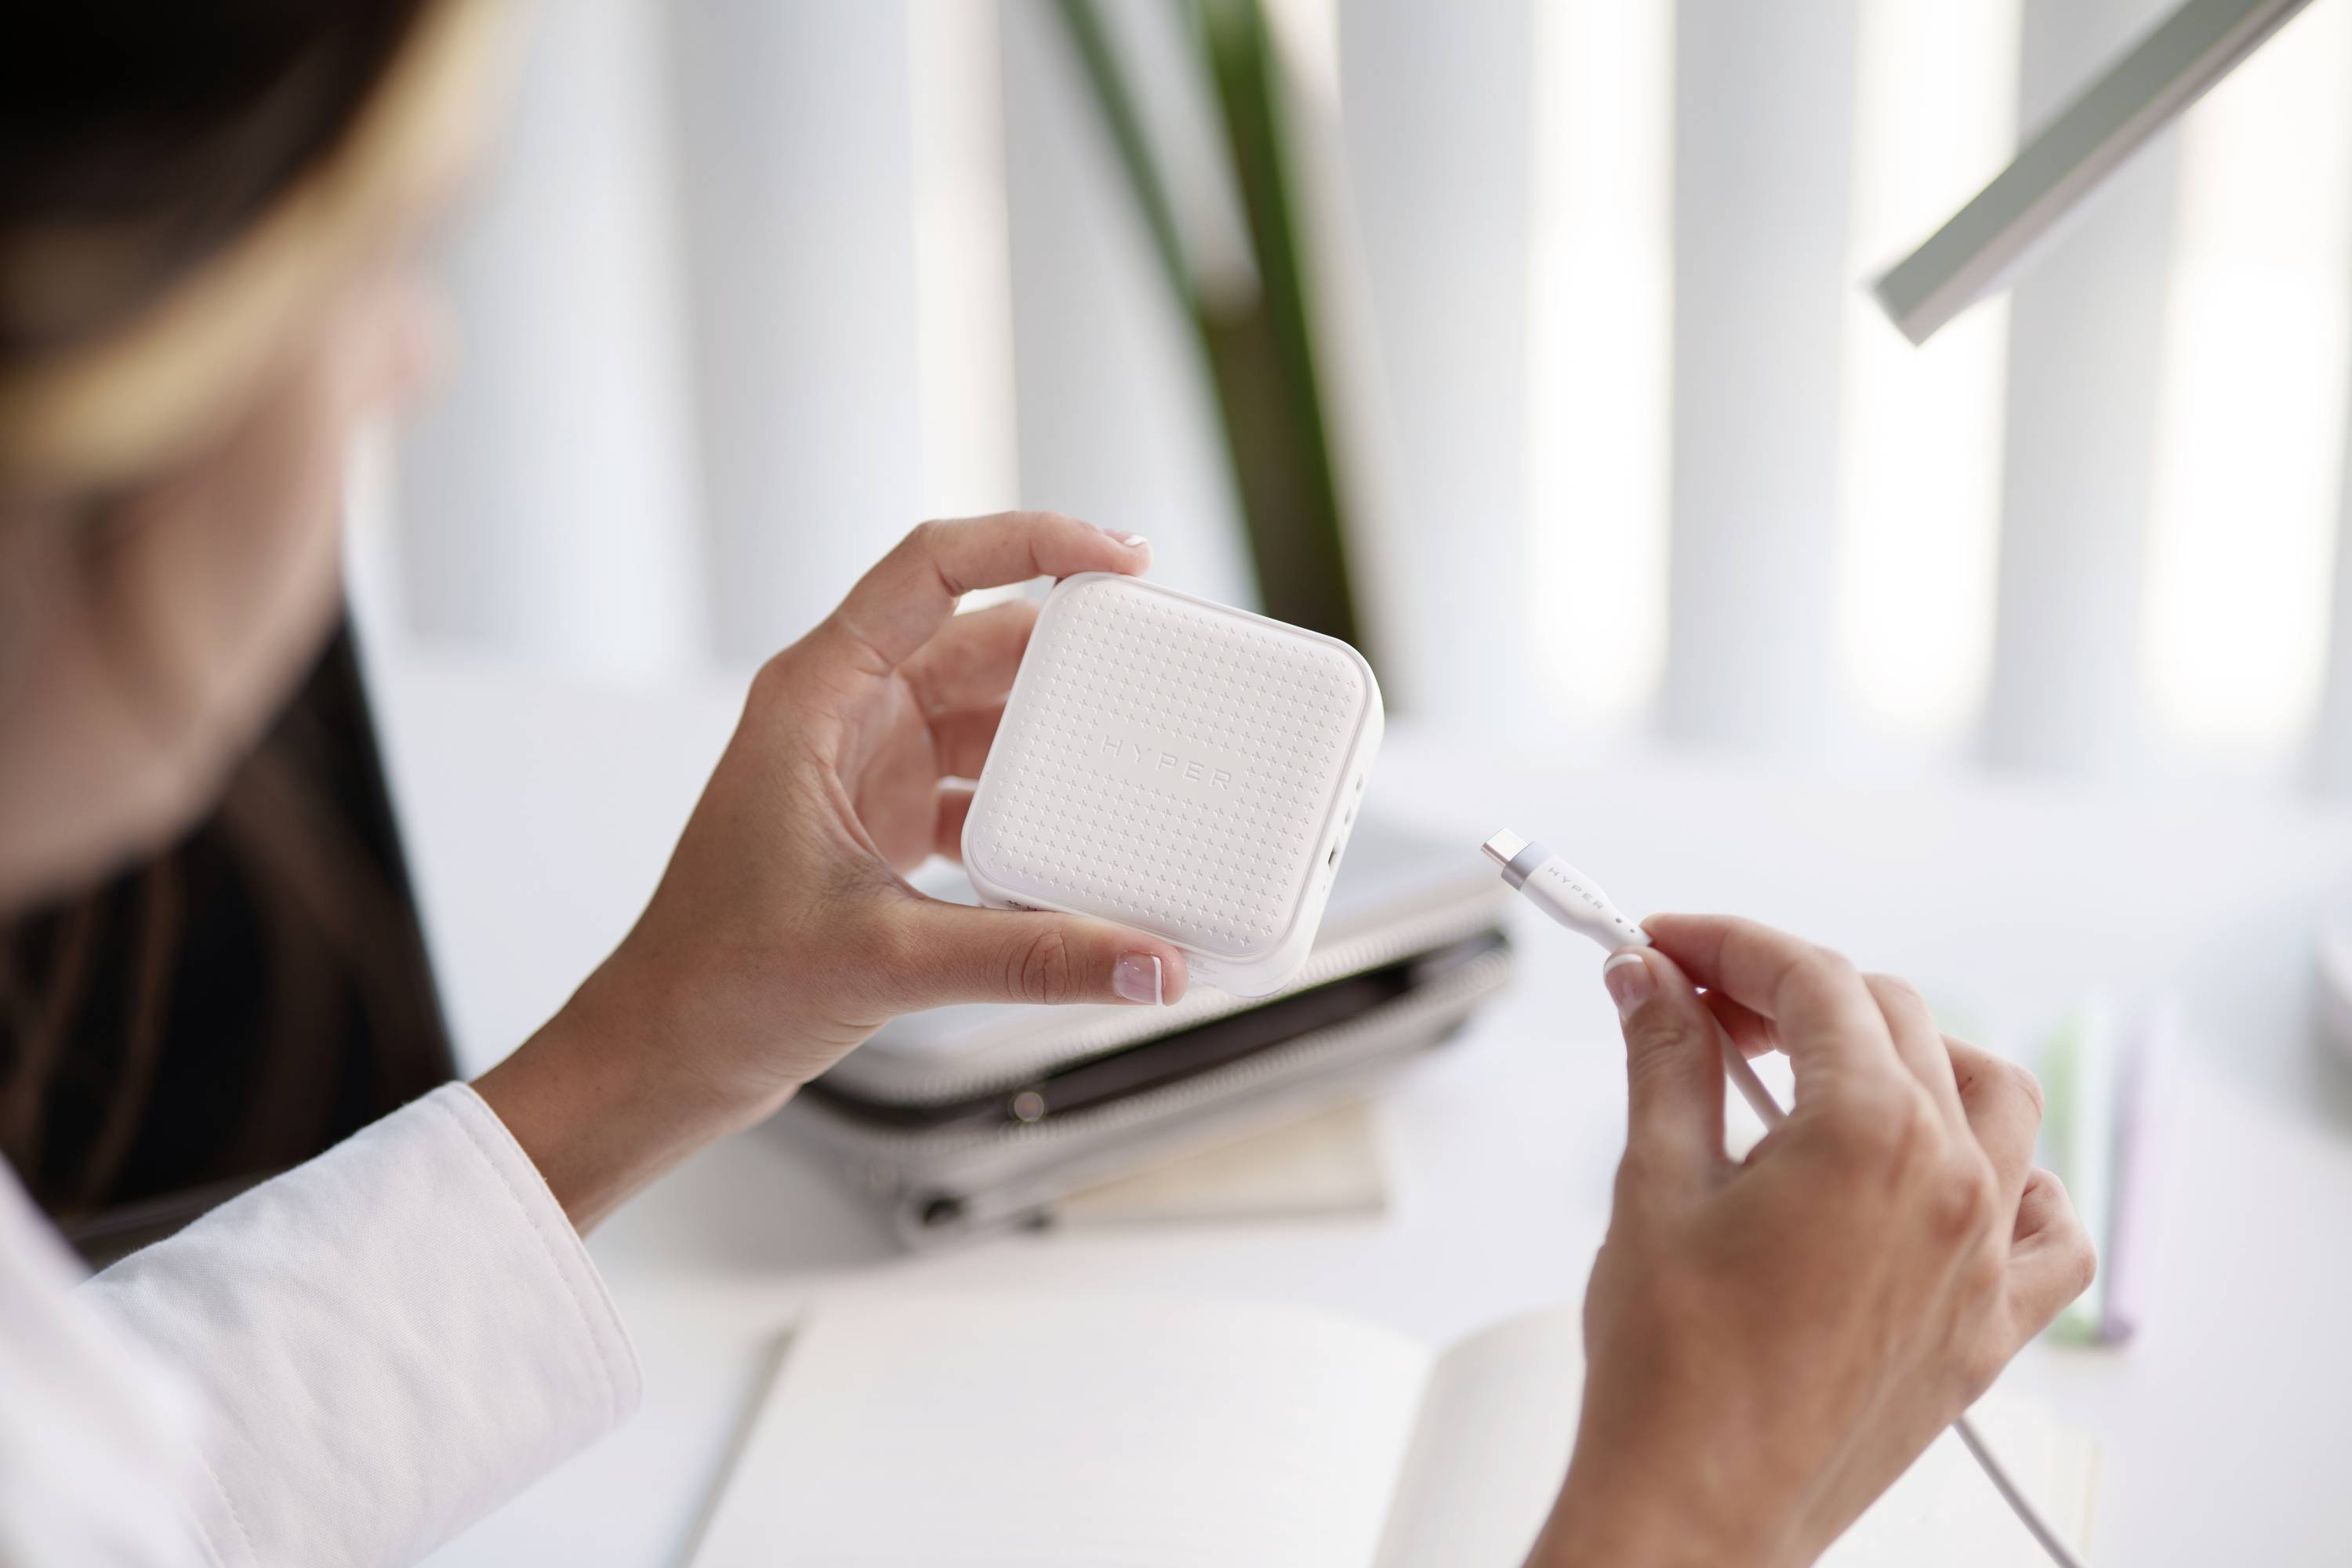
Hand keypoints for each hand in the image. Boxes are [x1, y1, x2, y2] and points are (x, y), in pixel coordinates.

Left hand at [475, 513, 1190, 1226]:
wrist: (663, 1057)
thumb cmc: (717, 984)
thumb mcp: (886, 959)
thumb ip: (1028, 959)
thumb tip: (1149, 962)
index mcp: (817, 697)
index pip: (931, 568)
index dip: (1030, 541)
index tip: (1119, 561)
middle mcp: (843, 715)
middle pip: (978, 638)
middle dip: (1069, 649)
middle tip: (1160, 661)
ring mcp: (865, 768)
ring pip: (985, 716)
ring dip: (1058, 736)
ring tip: (1141, 749)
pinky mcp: (884, 824)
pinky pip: (980, 787)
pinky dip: (1034, 810)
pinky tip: (1085, 848)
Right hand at [1528, 915, 2096, 1567]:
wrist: (1697, 1507)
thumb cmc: (1672, 1373)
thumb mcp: (1651, 1184)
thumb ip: (1665, 1060)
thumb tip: (1652, 984)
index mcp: (1868, 1135)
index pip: (1812, 981)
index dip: (1730, 945)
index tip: (1670, 946)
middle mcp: (1950, 1183)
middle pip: (1893, 1017)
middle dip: (1792, 992)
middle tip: (1703, 1007)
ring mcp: (1982, 1255)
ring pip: (1991, 1094)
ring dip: (1907, 1055)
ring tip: (1818, 1073)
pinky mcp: (1989, 1324)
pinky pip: (2053, 1228)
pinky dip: (2015, 1179)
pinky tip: (1945, 1176)